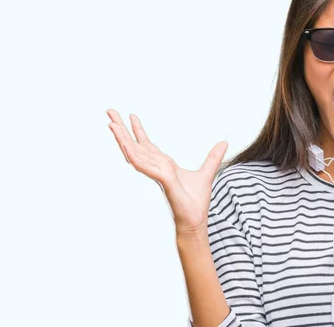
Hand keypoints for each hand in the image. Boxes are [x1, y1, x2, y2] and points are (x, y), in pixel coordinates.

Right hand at [106, 109, 227, 234]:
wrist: (195, 221)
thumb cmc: (195, 202)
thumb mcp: (207, 173)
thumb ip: (213, 158)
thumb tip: (224, 143)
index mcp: (163, 165)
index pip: (147, 144)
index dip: (138, 130)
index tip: (130, 116)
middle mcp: (157, 168)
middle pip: (135, 145)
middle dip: (122, 129)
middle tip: (109, 112)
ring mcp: (157, 174)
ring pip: (135, 153)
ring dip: (123, 139)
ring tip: (111, 125)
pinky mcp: (163, 181)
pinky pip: (145, 166)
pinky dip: (135, 156)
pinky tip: (126, 146)